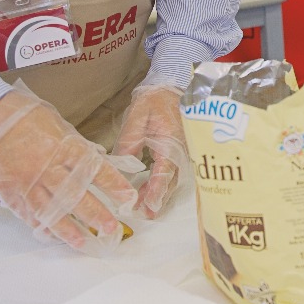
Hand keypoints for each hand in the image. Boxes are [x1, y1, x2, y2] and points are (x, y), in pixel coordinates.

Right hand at [0, 83, 138, 253]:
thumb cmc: (27, 117)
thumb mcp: (60, 126)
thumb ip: (77, 148)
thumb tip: (97, 162)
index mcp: (64, 147)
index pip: (95, 169)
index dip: (113, 185)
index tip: (127, 197)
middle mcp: (47, 168)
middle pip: (76, 196)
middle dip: (96, 214)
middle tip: (111, 228)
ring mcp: (27, 182)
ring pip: (52, 211)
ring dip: (70, 229)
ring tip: (84, 242)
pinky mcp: (11, 192)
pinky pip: (29, 214)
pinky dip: (41, 225)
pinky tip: (53, 235)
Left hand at [112, 84, 188, 218]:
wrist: (171, 88)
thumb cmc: (154, 101)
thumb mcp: (137, 118)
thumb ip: (129, 142)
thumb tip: (121, 166)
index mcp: (172, 142)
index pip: (164, 172)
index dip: (156, 191)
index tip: (148, 207)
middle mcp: (181, 152)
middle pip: (169, 182)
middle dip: (156, 200)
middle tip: (142, 215)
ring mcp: (182, 154)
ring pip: (171, 182)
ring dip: (158, 196)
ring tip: (142, 209)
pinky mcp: (177, 155)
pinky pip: (170, 176)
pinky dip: (160, 188)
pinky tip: (148, 195)